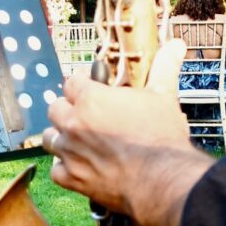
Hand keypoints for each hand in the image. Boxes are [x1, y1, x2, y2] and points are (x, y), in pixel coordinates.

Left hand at [42, 39, 214, 225]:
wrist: (161, 180)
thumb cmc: (161, 137)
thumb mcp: (163, 96)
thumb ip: (163, 68)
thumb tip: (176, 45)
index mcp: (91, 98)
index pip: (72, 82)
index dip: (81, 83)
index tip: (90, 86)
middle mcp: (74, 123)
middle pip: (55, 108)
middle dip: (68, 109)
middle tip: (85, 114)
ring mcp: (70, 152)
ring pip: (50, 138)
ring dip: (61, 137)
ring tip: (79, 139)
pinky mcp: (72, 179)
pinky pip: (55, 170)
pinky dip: (65, 168)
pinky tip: (79, 166)